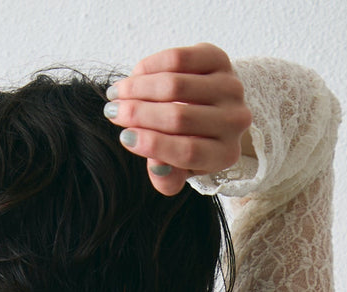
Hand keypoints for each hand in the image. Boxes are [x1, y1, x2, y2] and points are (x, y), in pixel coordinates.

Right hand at [106, 43, 251, 196]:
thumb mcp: (179, 168)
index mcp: (224, 154)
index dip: (153, 145)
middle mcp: (234, 121)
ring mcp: (230, 87)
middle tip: (112, 112)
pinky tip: (134, 75)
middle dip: (138, 114)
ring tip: (117, 93)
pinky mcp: (220, 59)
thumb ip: (167, 178)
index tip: (124, 138)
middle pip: (178, 118)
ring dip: (139, 88)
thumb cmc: (190, 143)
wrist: (214, 109)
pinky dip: (151, 66)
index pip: (187, 151)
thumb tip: (156, 165)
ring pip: (176, 86)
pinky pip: (180, 59)